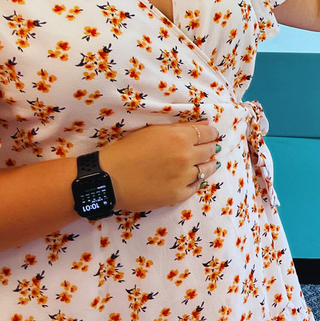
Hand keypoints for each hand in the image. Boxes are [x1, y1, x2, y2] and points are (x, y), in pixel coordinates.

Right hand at [98, 122, 220, 211]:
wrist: (107, 179)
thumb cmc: (126, 151)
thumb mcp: (153, 131)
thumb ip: (181, 128)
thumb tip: (206, 126)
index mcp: (179, 137)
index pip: (207, 134)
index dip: (211, 134)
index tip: (211, 136)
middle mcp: (186, 156)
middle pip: (209, 150)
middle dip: (210, 148)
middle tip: (210, 148)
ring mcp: (183, 177)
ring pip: (206, 169)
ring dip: (207, 165)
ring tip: (206, 163)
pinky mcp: (177, 195)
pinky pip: (195, 187)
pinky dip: (196, 181)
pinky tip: (193, 178)